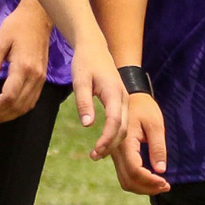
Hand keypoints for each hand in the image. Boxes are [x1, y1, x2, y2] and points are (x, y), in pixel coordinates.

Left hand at [0, 0, 50, 123]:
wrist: (38, 18)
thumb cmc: (16, 26)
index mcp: (23, 67)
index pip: (9, 97)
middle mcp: (35, 77)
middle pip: (17, 106)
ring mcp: (41, 79)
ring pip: (25, 107)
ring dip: (8, 116)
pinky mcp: (42, 79)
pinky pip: (31, 101)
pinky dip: (18, 110)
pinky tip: (6, 110)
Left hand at [70, 32, 126, 160]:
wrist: (94, 47)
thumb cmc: (85, 63)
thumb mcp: (80, 81)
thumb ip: (83, 102)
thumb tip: (87, 125)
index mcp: (114, 92)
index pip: (114, 121)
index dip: (107, 138)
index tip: (96, 151)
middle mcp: (123, 97)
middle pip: (123, 128)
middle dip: (111, 145)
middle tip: (94, 156)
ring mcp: (124, 99)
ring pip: (124, 126)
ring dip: (113, 142)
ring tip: (97, 153)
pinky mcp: (121, 101)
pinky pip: (122, 122)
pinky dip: (115, 135)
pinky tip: (103, 142)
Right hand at [112, 92, 170, 194]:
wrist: (130, 98)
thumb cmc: (144, 108)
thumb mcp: (155, 124)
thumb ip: (158, 147)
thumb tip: (161, 170)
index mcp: (125, 142)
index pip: (135, 170)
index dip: (150, 181)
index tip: (166, 182)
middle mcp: (116, 151)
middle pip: (128, 180)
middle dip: (147, 188)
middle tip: (166, 186)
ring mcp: (115, 154)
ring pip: (125, 181)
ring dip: (142, 188)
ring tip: (161, 185)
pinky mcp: (118, 156)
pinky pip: (125, 175)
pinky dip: (138, 182)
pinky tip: (151, 179)